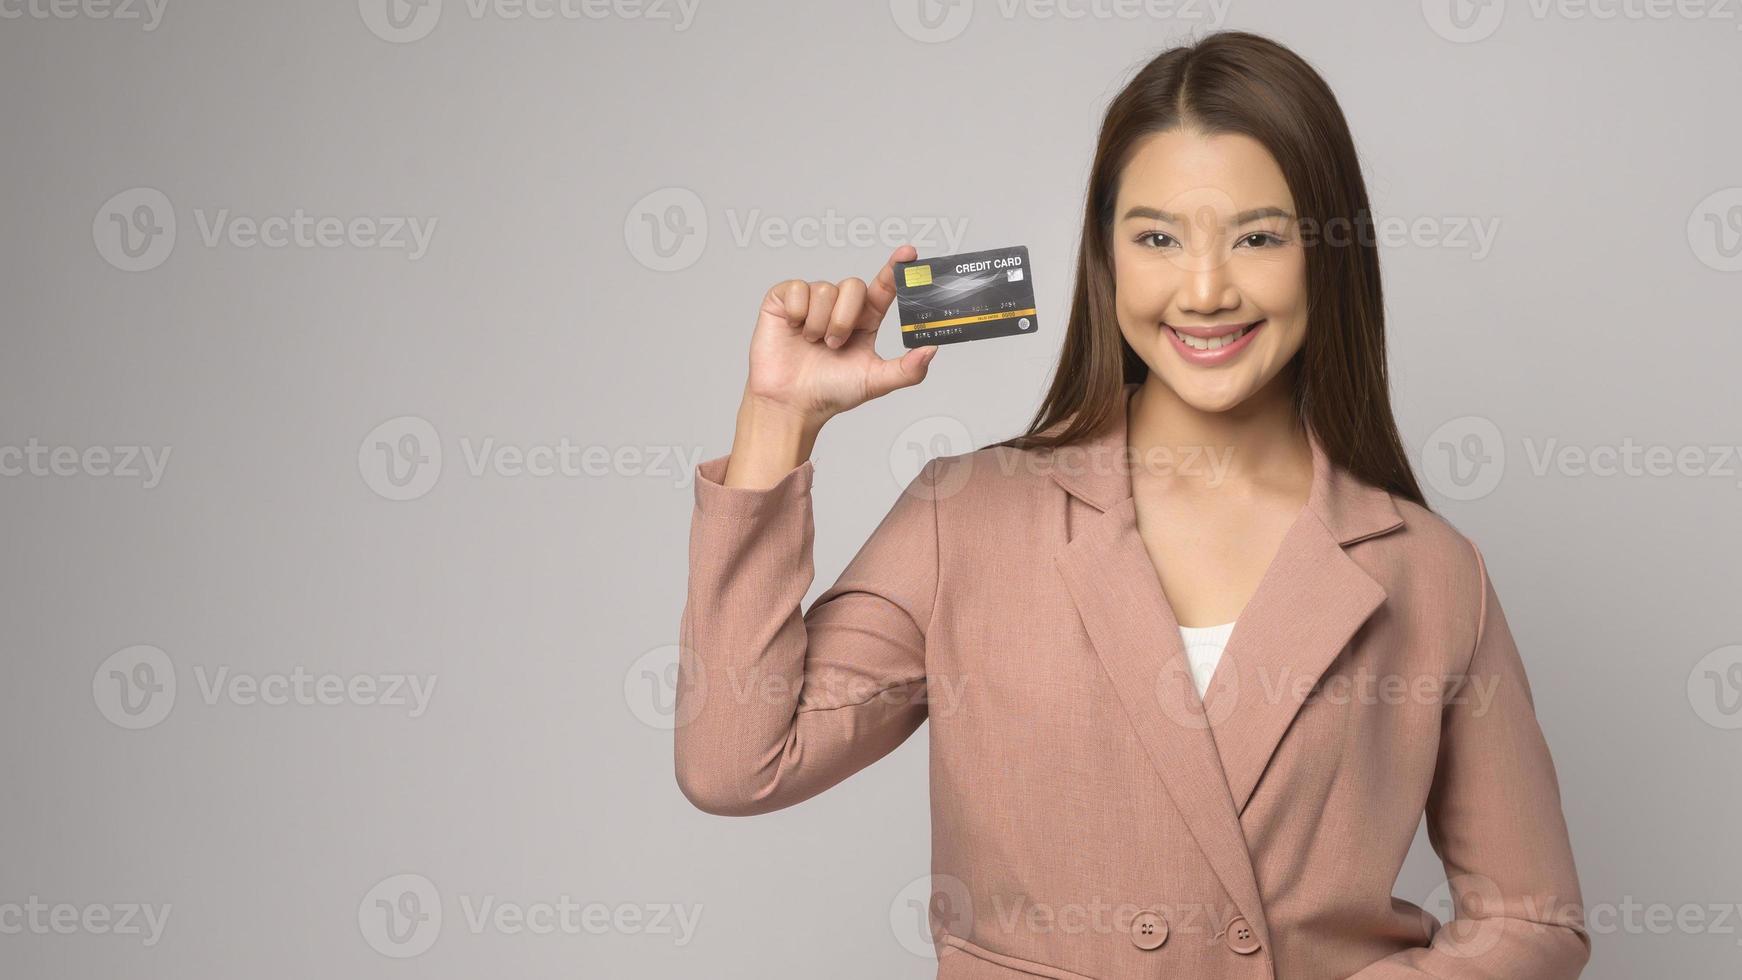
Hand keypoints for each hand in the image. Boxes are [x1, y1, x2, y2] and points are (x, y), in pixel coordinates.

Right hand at [741, 244, 938, 428]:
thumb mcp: (875, 382)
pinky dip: (798, 314)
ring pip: (825, 289)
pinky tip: (794, 330)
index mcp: (865, 321)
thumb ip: (907, 369)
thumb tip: (931, 349)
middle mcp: (840, 307)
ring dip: (820, 322)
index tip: (909, 253)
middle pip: (853, 286)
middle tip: (834, 344)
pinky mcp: (785, 300)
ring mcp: (812, 302)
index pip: (883, 287)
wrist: (791, 403)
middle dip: (844, 318)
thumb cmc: (830, 393)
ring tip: (812, 343)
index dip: (895, 268)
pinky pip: (798, 288)